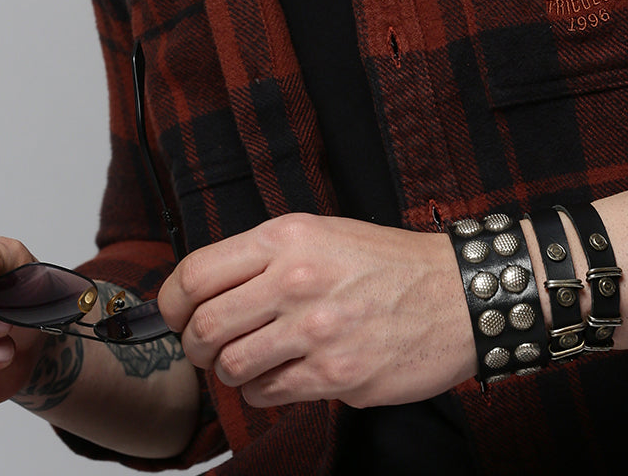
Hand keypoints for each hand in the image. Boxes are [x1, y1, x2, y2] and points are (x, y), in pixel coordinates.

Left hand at [157, 213, 475, 408]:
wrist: (456, 293)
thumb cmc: (389, 263)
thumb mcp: (324, 233)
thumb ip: (267, 257)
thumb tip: (206, 291)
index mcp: (289, 237)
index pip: (196, 273)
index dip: (171, 302)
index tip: (175, 315)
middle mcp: (297, 279)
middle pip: (204, 326)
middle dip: (196, 345)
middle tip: (210, 347)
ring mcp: (316, 329)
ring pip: (231, 366)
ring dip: (232, 371)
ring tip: (254, 360)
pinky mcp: (336, 374)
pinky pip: (268, 394)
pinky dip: (267, 390)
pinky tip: (288, 373)